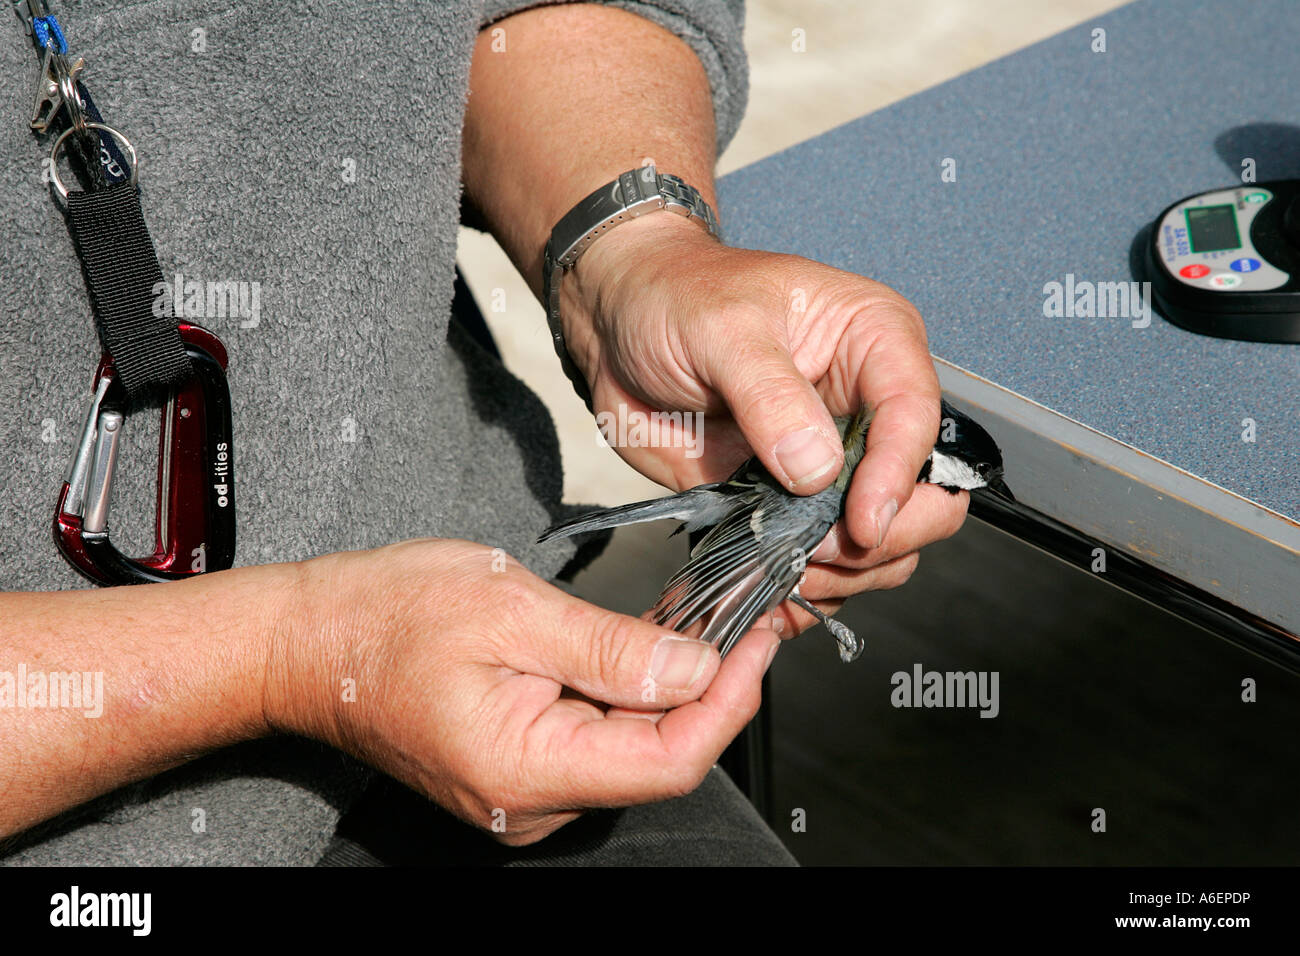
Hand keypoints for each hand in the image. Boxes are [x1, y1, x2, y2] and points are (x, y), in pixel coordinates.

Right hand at [264, 538, 778, 844]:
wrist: (309, 640)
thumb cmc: (386, 617)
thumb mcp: (512, 609)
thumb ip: (612, 649)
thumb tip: (696, 670)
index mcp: (527, 768)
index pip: (668, 760)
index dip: (728, 703)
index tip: (757, 644)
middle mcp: (529, 799)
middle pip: (656, 757)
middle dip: (708, 688)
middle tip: (739, 619)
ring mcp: (523, 790)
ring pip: (631, 746)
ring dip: (671, 688)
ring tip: (698, 622)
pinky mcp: (519, 767)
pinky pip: (596, 737)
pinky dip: (630, 692)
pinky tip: (648, 644)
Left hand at [559, 213, 968, 633]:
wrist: (619, 326)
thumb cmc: (676, 298)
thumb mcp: (722, 327)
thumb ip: (771, 394)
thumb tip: (816, 467)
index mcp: (875, 344)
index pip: (916, 417)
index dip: (898, 477)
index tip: (861, 522)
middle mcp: (866, 410)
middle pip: (925, 495)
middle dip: (881, 534)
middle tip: (820, 546)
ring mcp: (831, 466)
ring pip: (882, 545)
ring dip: (843, 571)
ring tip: (787, 565)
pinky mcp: (789, 506)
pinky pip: (822, 566)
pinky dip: (803, 587)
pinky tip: (771, 587)